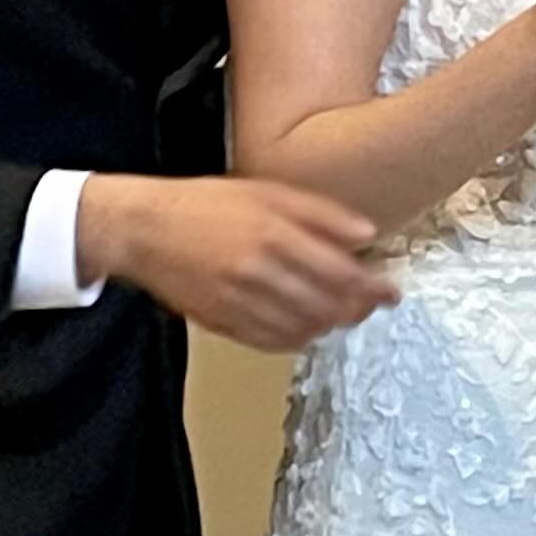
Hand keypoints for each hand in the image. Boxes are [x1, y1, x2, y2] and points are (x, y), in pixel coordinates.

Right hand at [77, 174, 398, 349]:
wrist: (143, 229)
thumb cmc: (205, 204)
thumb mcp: (266, 192)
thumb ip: (321, 213)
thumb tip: (367, 234)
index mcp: (273, 235)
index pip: (341, 274)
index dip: (373, 288)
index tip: (392, 292)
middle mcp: (258, 273)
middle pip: (327, 307)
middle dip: (358, 310)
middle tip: (371, 304)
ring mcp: (239, 304)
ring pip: (304, 330)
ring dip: (331, 325)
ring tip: (341, 313)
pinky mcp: (223, 323)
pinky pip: (273, 343)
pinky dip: (299, 339)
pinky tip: (307, 326)